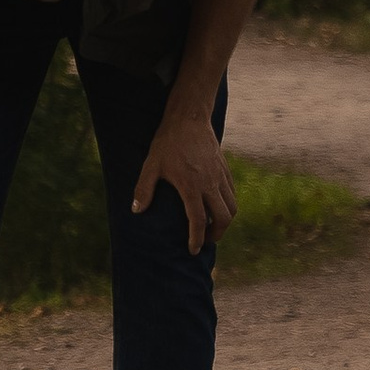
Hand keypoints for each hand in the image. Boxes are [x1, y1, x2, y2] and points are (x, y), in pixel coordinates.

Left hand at [134, 106, 237, 253]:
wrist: (189, 119)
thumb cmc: (168, 142)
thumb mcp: (151, 165)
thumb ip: (144, 189)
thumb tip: (136, 211)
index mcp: (191, 186)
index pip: (199, 220)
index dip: (197, 238)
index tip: (193, 250)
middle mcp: (210, 183)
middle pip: (223, 217)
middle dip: (216, 234)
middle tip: (205, 241)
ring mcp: (220, 176)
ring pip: (232, 206)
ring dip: (225, 221)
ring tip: (213, 227)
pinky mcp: (224, 169)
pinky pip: (232, 193)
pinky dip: (228, 205)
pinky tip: (217, 206)